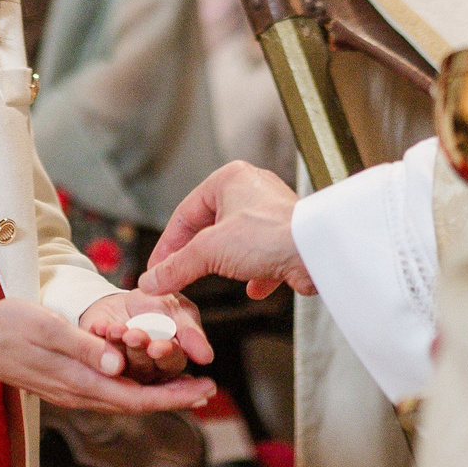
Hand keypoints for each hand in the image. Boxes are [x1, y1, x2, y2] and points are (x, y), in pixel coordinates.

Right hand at [0, 297, 217, 413]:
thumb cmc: (6, 327)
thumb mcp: (45, 327)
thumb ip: (83, 347)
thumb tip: (118, 365)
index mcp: (78, 381)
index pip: (136, 398)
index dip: (174, 396)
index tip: (204, 389)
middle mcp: (79, 392)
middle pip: (136, 402)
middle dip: (174, 396)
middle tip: (209, 387)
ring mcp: (71, 390)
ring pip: (124, 397)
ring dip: (157, 392)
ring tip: (187, 382)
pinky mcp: (65, 382)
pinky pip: (109, 389)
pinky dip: (135, 384)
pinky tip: (146, 372)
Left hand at [76, 289, 211, 381]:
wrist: (121, 297)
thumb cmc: (155, 304)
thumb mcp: (176, 308)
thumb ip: (189, 331)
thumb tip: (206, 357)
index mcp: (171, 359)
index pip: (173, 362)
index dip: (166, 354)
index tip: (157, 346)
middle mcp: (148, 369)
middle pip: (146, 367)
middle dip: (139, 350)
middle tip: (134, 336)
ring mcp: (122, 367)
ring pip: (122, 362)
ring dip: (119, 344)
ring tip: (116, 328)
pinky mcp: (99, 358)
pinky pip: (97, 353)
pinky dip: (100, 336)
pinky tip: (100, 326)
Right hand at [141, 162, 310, 300]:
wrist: (315, 252)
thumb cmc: (271, 235)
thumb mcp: (209, 251)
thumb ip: (176, 266)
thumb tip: (152, 280)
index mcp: (229, 179)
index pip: (186, 213)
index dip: (168, 244)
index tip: (157, 268)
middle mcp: (252, 191)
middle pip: (210, 228)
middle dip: (198, 255)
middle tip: (179, 276)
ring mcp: (272, 214)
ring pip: (236, 243)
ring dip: (226, 264)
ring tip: (216, 278)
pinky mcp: (287, 237)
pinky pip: (262, 257)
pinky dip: (254, 274)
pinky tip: (253, 287)